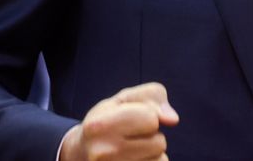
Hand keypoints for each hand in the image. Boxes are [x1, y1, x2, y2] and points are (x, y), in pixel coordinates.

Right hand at [60, 83, 178, 160]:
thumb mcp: (123, 100)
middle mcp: (103, 152)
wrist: (80, 155)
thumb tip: (172, 119)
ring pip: (161, 160)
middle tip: (129, 137)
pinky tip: (134, 160)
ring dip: (152, 154)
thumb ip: (153, 97)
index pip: (151, 119)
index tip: (132, 120)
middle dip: (151, 137)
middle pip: (159, 142)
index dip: (148, 116)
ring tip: (130, 150)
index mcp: (100, 126)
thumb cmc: (106, 122)